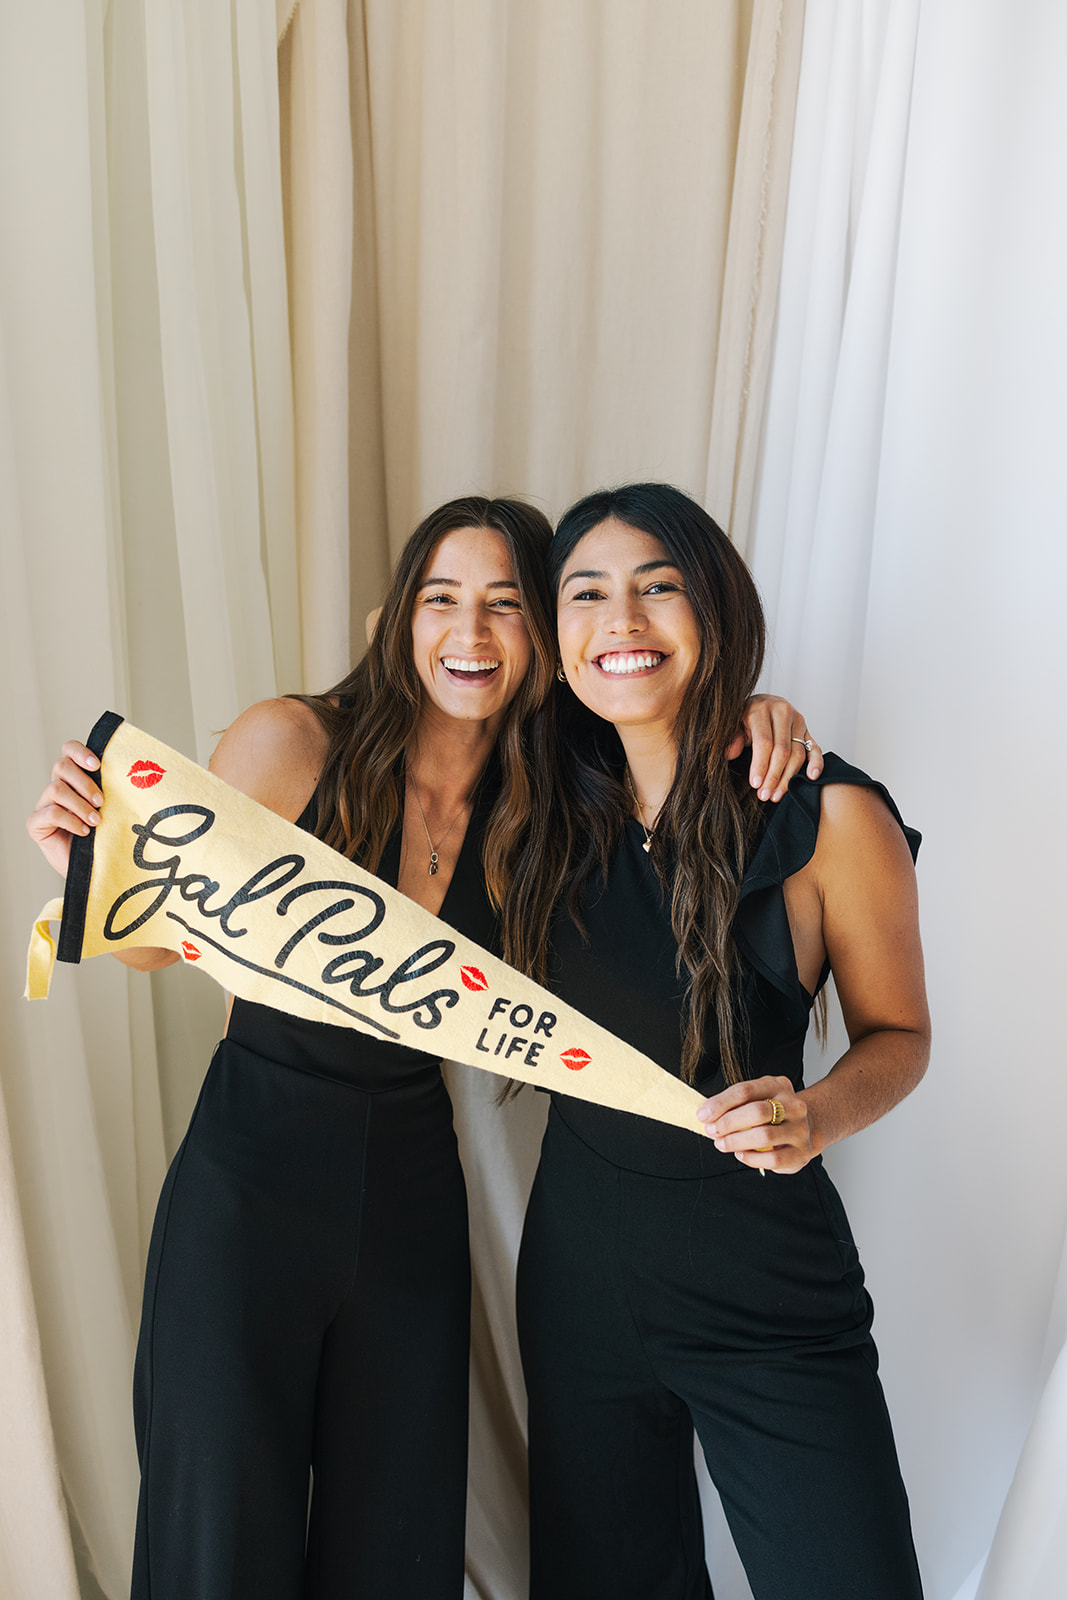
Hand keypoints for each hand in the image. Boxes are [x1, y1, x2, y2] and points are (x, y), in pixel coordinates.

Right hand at [26, 741, 103, 878]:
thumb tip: (136, 772)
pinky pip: (50, 813)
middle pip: (61, 766)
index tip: (98, 764)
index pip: (68, 751)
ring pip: (56, 789)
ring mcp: (44, 805)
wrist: (98, 870)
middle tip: (101, 802)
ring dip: (80, 805)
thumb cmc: (108, 837)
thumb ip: (115, 790)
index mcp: (75, 778)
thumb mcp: (115, 809)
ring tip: (96, 822)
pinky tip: (84, 832)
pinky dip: (70, 821)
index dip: (80, 752)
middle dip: (84, 782)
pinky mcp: (36, 824)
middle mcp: (57, 788)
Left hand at [696, 1075, 816, 1174]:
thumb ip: (735, 1104)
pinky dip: (751, 1158)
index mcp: (778, 1086)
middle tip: (711, 1130)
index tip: (703, 1114)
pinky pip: (773, 1158)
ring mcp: (800, 1129)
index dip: (721, 1103)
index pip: (745, 1090)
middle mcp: (793, 1105)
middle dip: (728, 1122)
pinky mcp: (800, 1153)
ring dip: (736, 1141)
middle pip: (757, 1112)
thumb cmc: (774, 1113)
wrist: (808, 1127)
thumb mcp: (757, 1098)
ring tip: (721, 1144)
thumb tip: (706, 1114)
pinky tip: (740, 1154)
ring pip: (764, 1136)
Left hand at [727, 695, 822, 800]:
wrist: (761, 703)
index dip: (760, 765)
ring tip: (776, 795)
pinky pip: (815, 749)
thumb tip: (729, 753)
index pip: (764, 742)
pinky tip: (811, 777)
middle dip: (774, 776)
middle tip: (765, 795)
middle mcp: (783, 712)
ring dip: (788, 778)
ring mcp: (798, 721)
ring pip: (798, 754)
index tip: (756, 784)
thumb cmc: (745, 718)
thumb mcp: (734, 725)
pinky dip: (816, 764)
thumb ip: (732, 739)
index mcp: (761, 709)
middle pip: (782, 751)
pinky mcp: (808, 730)